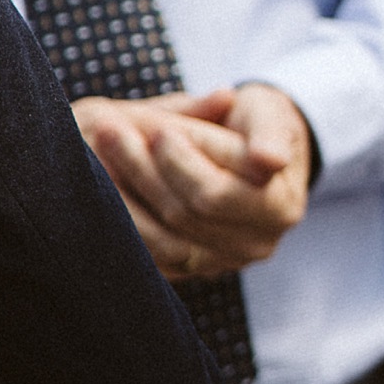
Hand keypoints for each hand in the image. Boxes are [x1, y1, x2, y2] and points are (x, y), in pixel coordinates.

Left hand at [74, 84, 312, 279]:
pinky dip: (125, 218)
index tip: (158, 129)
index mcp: (279, 208)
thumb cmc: (258, 122)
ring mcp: (225, 261)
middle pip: (185, 215)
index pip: (217, 192)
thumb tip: (269, 160)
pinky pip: (151, 253)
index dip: (183, 162)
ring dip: (125, 192)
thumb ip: (270, 134)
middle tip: (112, 129)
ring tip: (103, 147)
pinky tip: (105, 181)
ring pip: (162, 237)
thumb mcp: (269, 114)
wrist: (255, 150)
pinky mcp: (195, 268)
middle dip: (144, 170)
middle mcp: (257, 244)